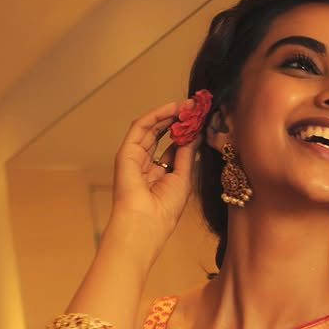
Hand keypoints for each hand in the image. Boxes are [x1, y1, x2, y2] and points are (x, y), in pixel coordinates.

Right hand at [111, 99, 201, 253]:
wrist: (145, 224)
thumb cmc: (164, 211)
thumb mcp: (183, 178)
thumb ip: (186, 154)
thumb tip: (195, 133)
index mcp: (159, 174)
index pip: (173, 146)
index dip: (187, 132)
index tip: (203, 119)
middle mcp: (145, 164)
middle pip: (162, 134)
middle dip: (180, 119)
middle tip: (197, 106)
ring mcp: (134, 157)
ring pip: (151, 127)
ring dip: (170, 113)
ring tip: (189, 104)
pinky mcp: (126, 152)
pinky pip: (141, 127)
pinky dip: (157, 115)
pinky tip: (173, 108)